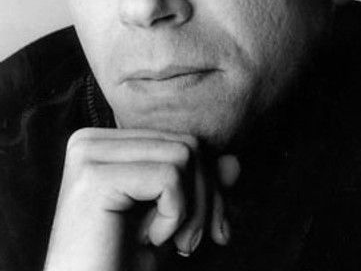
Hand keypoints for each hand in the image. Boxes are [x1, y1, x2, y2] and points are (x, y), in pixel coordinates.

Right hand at [43, 128, 239, 270]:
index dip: (207, 185)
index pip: (180, 139)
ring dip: (191, 211)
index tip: (210, 230)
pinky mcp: (94, 177)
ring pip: (183, 155)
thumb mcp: (172, 219)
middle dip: (205, 198)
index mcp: (102, 142)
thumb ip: (200, 185)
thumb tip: (234, 162)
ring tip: (170, 242)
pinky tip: (149, 239)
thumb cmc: (125, 263)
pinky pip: (168, 178)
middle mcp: (90, 140)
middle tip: (190, 243)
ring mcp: (88, 154)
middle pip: (185, 144)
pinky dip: (174, 216)